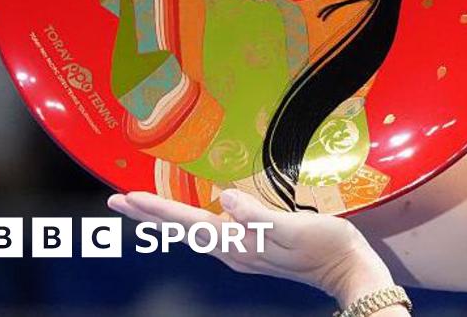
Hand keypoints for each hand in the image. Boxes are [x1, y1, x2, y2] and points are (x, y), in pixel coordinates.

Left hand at [107, 188, 396, 304]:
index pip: (189, 222)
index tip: (127, 197)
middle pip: (182, 231)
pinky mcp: (253, 250)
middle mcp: (234, 251)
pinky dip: (190, 223)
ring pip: (193, 233)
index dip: (157, 209)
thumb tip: (224, 198)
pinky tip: (189, 218)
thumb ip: (258, 215)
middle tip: (117, 200)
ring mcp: (242, 253)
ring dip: (166, 219)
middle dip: (149, 215)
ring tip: (142, 206)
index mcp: (240, 243)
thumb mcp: (295, 227)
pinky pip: (210, 235)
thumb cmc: (327, 244)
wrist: (349, 269)